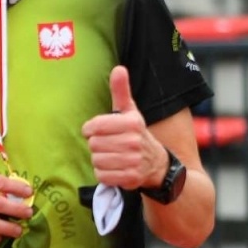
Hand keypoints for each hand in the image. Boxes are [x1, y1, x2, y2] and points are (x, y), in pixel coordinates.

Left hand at [82, 66, 167, 190]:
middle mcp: (134, 141)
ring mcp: (133, 161)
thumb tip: (118, 68)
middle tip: (110, 145)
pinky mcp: (131, 178)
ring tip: (114, 156)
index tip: (97, 131)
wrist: (157, 164)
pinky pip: (102, 176)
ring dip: (101, 160)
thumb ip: (121, 91)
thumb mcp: (130, 112)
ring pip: (97, 160)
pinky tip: (116, 169)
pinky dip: (105, 174)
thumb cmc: (136, 134)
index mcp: (132, 123)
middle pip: (93, 144)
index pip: (93, 127)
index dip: (90, 130)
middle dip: (98, 145)